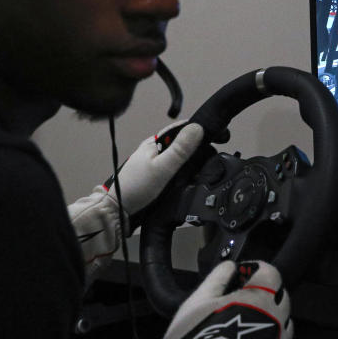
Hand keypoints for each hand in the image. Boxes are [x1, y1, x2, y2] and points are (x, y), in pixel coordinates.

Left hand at [69, 121, 204, 284]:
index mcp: (155, 142)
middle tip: (214, 156)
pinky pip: (176, 169)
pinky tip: (192, 179)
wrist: (118, 211)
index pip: (182, 128)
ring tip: (206, 168)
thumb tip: (198, 128)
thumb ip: (180, 149)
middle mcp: (155, 150)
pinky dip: (186, 172)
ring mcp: (156, 163)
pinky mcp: (157, 176)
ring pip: (181, 157)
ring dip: (193, 161)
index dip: (201, 129)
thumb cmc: (136, 188)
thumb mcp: (163, 167)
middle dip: (199, 147)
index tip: (218, 136)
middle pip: (183, 142)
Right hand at [80, 261, 292, 338]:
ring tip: (248, 321)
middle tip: (244, 297)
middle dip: (267, 292)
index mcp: (260, 299)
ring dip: (273, 317)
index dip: (257, 270)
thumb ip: (218, 278)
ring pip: (286, 323)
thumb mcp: (199, 299)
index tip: (243, 274)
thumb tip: (229, 267)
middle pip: (282, 297)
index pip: (271, 273)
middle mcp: (275, 320)